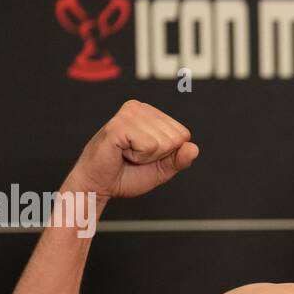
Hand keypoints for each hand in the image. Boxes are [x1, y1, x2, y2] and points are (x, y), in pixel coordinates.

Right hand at [66, 100, 198, 199]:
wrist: (100, 185)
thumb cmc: (127, 174)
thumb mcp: (162, 169)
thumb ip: (179, 159)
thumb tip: (194, 148)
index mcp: (151, 114)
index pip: (183, 135)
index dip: (168, 153)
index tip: (146, 156)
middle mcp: (140, 108)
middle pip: (175, 138)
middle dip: (158, 156)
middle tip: (135, 157)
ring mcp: (128, 114)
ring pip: (163, 142)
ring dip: (146, 157)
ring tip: (127, 155)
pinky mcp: (119, 125)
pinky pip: (148, 145)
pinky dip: (138, 157)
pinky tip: (122, 153)